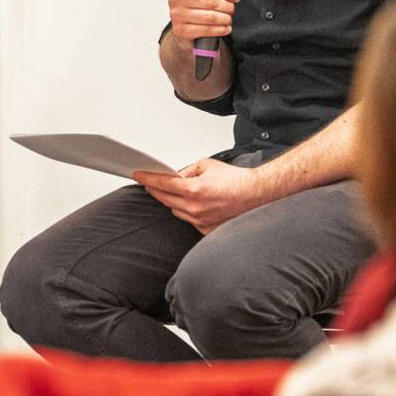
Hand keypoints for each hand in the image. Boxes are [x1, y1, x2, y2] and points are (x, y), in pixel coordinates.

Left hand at [133, 157, 263, 234]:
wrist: (258, 194)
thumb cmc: (236, 180)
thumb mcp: (206, 166)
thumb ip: (186, 171)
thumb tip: (172, 177)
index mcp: (194, 190)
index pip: (162, 184)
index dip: (147, 178)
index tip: (137, 175)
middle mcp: (195, 208)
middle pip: (164, 199)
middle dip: (156, 189)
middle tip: (151, 182)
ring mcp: (200, 221)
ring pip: (175, 210)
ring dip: (173, 201)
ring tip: (179, 192)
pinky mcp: (206, 229)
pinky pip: (188, 220)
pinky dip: (187, 211)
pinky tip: (194, 204)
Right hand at [166, 0, 251, 50]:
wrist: (185, 25)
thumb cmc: (199, 3)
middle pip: (211, 2)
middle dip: (227, 7)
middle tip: (232, 8)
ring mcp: (176, 15)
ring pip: (210, 17)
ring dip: (225, 19)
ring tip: (228, 18)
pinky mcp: (181, 31)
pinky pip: (205, 30)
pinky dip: (219, 30)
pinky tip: (224, 27)